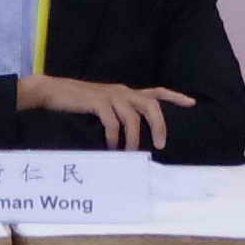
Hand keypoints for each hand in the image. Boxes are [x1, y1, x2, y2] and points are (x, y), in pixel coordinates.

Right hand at [17, 73, 192, 152]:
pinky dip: (114, 137)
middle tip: (160, 145)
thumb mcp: (104, 104)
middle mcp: (122, 91)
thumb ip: (119, 113)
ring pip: (133, 117)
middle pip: (151, 104)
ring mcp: (110, 96)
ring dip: (134, 138)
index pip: (156, 91)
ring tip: (130, 153)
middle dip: (160, 125)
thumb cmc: (78, 102)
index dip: (175, 96)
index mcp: (126, 92)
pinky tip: (112, 146)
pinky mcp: (97, 102)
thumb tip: (134, 133)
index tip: (192, 103)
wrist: (53, 92)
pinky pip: (113, 122)